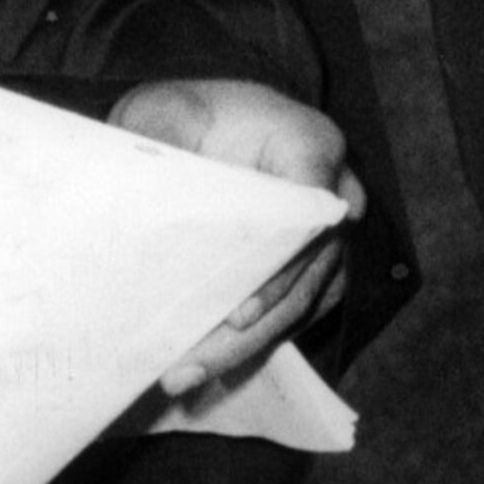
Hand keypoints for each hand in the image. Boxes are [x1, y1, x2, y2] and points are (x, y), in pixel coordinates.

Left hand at [108, 77, 362, 405]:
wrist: (213, 124)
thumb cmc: (197, 113)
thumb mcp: (174, 108)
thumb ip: (166, 129)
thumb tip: (148, 169)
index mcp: (311, 144)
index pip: (311, 211)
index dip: (279, 267)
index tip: (239, 312)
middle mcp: (335, 194)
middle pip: (305, 271)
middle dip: (251, 325)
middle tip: (195, 361)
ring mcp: (329, 236)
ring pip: (300, 302)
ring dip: (245, 346)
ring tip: (186, 375)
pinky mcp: (313, 268)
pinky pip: (292, 312)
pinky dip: (251, 343)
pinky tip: (207, 369)